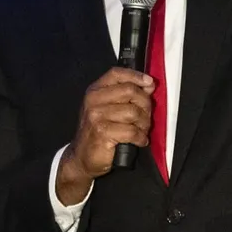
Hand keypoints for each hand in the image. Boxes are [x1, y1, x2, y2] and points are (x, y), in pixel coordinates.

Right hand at [56, 67, 153, 203]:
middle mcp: (93, 100)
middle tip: (146, 116)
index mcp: (95, 91)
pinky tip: (139, 140)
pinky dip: (140, 137)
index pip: (117, 74)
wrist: (82, 157)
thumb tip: (149, 84)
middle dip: (145, 104)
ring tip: (142, 130)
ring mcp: (96, 116)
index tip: (150, 83)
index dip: (136, 76)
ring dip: (144, 123)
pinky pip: (132, 131)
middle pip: (130, 91)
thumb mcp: (107, 108)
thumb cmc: (98, 131)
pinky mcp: (102, 133)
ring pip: (133, 112)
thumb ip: (126, 94)